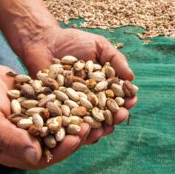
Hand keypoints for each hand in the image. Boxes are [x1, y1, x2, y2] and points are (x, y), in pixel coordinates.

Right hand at [0, 63, 90, 168]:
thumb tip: (35, 157)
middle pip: (56, 145)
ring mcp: (35, 125)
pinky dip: (74, 107)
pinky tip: (88, 100)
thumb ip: (9, 138)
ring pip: (62, 129)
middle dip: (76, 138)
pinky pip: (60, 111)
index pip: (41, 158)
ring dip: (80, 123)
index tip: (77, 139)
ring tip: (98, 116)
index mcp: (12, 151)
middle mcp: (26, 141)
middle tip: (94, 128)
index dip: (61, 151)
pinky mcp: (42, 109)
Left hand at [18, 27, 137, 143]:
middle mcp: (91, 99)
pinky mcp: (57, 112)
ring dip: (98, 129)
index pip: (119, 96)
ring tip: (103, 130)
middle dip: (116, 117)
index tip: (130, 101)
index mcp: (104, 85)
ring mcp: (74, 107)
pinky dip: (74, 130)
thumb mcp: (98, 45)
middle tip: (120, 116)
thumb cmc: (73, 41)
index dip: (127, 100)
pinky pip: (67, 125)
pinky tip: (79, 132)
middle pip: (107, 113)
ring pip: (89, 124)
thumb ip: (115, 59)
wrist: (43, 41)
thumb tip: (131, 77)